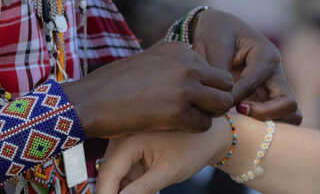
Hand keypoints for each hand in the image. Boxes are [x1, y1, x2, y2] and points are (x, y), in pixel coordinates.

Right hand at [64, 41, 233, 138]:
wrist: (91, 100)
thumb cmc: (115, 84)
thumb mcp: (150, 61)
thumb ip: (174, 64)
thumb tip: (194, 74)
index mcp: (179, 48)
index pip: (213, 68)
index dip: (206, 86)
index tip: (192, 97)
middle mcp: (186, 63)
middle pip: (225, 83)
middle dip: (217, 99)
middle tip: (201, 111)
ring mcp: (184, 87)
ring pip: (222, 104)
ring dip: (210, 115)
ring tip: (190, 119)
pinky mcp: (178, 112)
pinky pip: (204, 124)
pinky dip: (194, 129)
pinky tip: (176, 127)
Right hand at [96, 117, 231, 193]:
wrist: (212, 132)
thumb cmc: (194, 147)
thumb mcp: (167, 172)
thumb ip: (140, 190)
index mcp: (127, 138)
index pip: (107, 175)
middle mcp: (122, 136)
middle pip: (109, 174)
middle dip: (116, 191)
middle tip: (145, 193)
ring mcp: (126, 141)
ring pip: (117, 174)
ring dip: (125, 188)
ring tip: (153, 185)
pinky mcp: (133, 146)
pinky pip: (126, 169)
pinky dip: (133, 182)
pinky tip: (149, 188)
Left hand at [191, 8, 302, 123]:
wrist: (216, 28)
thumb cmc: (215, 32)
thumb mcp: (213, 44)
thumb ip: (218, 70)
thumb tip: (225, 100)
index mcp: (266, 55)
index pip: (255, 83)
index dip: (236, 96)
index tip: (220, 101)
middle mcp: (275, 73)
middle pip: (288, 104)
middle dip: (265, 115)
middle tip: (239, 112)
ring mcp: (274, 88)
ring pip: (290, 115)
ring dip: (270, 123)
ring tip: (243, 120)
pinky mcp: (266, 99)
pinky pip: (277, 119)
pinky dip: (264, 126)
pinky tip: (240, 122)